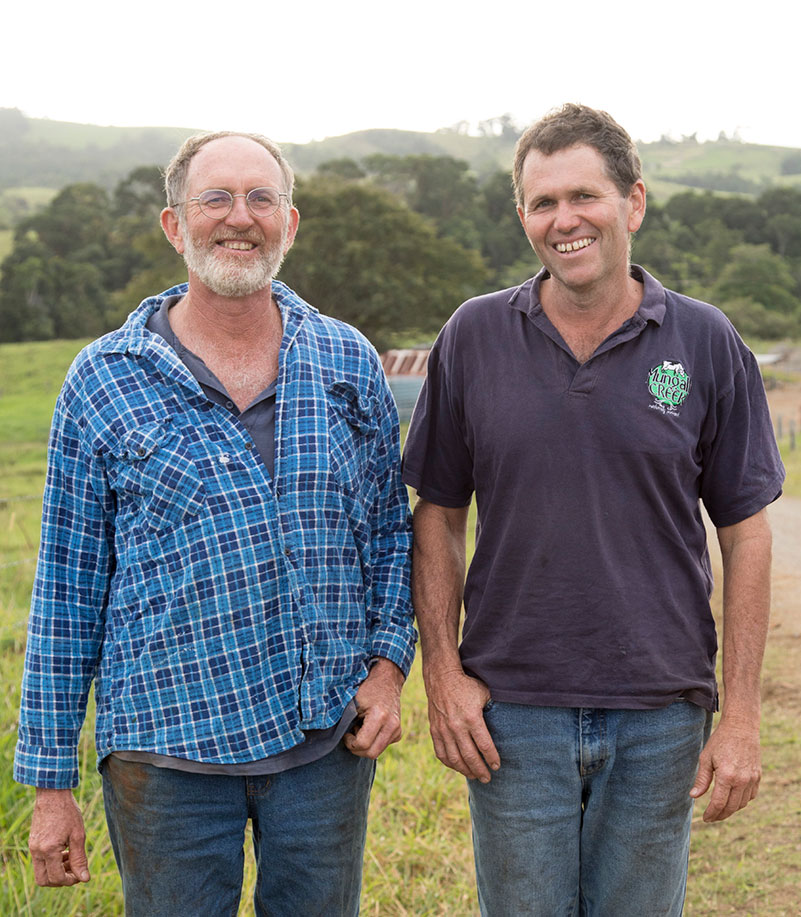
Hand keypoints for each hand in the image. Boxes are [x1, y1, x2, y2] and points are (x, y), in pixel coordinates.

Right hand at [29, 788, 89, 885]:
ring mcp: (33, 848)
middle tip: (74, 870)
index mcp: (48, 850)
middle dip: (60, 880)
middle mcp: (37, 852)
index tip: (81, 874)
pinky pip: (39, 861)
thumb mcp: (78, 835)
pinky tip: (64, 851)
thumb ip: (79, 859)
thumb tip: (84, 879)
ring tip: (71, 858)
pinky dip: (51, 862)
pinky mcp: (33, 843)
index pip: (56, 878)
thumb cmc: (68, 812)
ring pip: (40, 872)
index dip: (70, 880)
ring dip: (56, 871)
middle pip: (44, 880)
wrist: (52, 794)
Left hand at [344, 658, 404, 758]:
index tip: (346, 734)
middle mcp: (392, 725)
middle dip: (357, 749)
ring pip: (377, 752)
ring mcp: (397, 730)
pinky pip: (383, 746)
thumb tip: (332, 735)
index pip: (363, 744)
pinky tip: (370, 728)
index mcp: (379, 716)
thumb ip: (344, 719)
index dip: (350, 743)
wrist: (387, 680)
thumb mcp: (353, 701)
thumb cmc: (366, 689)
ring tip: (360, 728)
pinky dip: (373, 742)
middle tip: (351, 736)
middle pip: (371, 753)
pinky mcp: (398, 733)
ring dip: (365, 745)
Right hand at [425, 668, 499, 782]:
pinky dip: (450, 763)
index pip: (484, 745)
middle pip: (470, 756)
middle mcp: (457, 726)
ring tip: (474, 776)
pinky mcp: (434, 731)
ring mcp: (444, 730)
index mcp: (472, 718)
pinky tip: (458, 767)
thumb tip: (505, 722)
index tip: (497, 766)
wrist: (441, 678)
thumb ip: (492, 709)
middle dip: (481, 770)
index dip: (492, 758)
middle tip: (488, 779)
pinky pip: (441, 753)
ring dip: (466, 770)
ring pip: (455, 759)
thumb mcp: (484, 694)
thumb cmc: (467, 685)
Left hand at [690, 718, 760, 821]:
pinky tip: (733, 799)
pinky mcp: (758, 777)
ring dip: (731, 809)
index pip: (719, 803)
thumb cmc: (720, 741)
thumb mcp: (706, 758)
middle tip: (711, 817)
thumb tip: (693, 796)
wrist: (741, 728)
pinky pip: (750, 796)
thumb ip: (702, 779)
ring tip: (720, 809)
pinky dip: (742, 801)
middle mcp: (742, 781)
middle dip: (720, 815)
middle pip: (731, 807)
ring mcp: (752, 780)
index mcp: (727, 776)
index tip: (705, 818)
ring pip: (742, 804)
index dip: (711, 813)